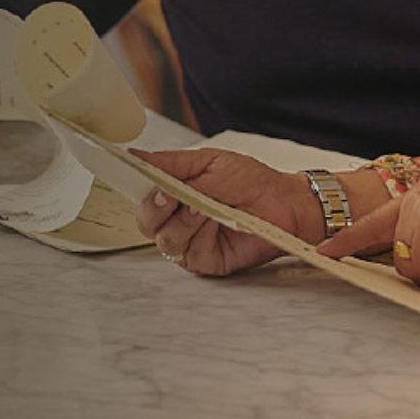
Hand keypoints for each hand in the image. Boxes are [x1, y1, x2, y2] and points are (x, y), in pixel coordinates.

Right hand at [127, 149, 320, 275]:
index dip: (133, 186)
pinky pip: (190, 252)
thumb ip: (170, 164)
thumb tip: (136, 156)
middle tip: (168, 194)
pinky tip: (214, 220)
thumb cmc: (251, 181)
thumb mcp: (208, 162)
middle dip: (154, 207)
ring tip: (202, 205)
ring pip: (165, 239)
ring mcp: (190, 243)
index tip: (133, 175)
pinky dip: (200, 233)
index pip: (140, 195)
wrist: (286, 201)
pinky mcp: (206, 261)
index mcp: (172, 195)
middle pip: (146, 223)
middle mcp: (176, 221)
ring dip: (182, 220)